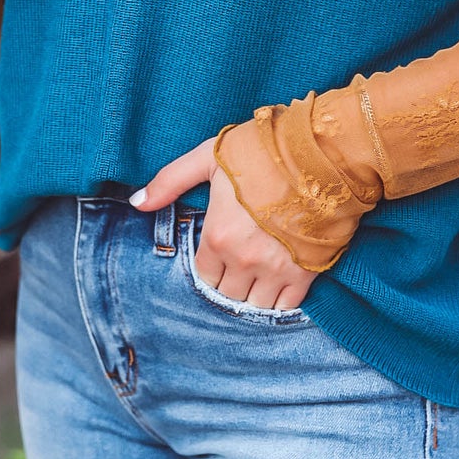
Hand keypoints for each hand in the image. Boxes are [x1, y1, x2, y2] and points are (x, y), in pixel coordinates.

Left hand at [130, 136, 317, 311]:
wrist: (320, 153)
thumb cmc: (262, 151)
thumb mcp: (208, 156)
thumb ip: (170, 181)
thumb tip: (138, 202)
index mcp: (217, 235)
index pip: (205, 275)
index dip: (212, 264)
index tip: (223, 250)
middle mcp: (243, 259)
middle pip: (229, 294)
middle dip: (232, 281)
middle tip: (243, 262)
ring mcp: (275, 269)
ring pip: (255, 305)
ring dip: (255, 293)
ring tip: (262, 273)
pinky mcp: (305, 273)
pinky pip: (286, 307)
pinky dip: (281, 301)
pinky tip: (281, 282)